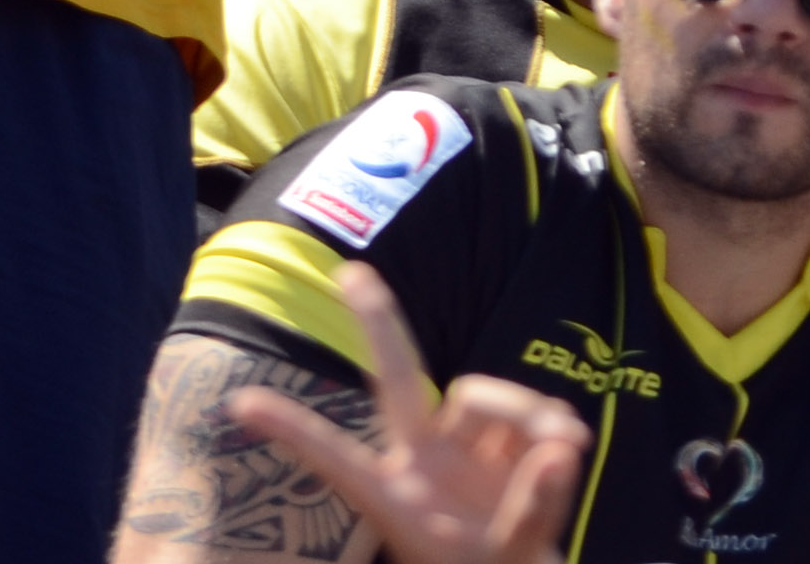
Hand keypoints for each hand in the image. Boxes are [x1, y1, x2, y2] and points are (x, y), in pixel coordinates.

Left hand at [225, 264, 586, 563]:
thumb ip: (531, 510)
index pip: (337, 460)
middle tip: (351, 275)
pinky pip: (528, 417)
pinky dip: (549, 425)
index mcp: (395, 500)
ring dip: (528, 411)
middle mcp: (421, 461)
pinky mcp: (501, 445)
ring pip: (486, 397)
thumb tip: (557, 450)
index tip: (239, 404)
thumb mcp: (510, 562)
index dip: (293, 432)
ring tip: (569, 443)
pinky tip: (570, 447)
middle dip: (380, 324)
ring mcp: (459, 448)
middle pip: (397, 377)